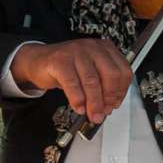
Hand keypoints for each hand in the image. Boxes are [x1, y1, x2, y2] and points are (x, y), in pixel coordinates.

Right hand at [10, 39, 131, 122]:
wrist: (38, 61)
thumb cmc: (67, 68)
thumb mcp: (90, 75)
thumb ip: (102, 88)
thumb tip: (109, 107)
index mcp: (105, 50)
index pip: (123, 71)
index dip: (121, 92)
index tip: (115, 104)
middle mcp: (93, 48)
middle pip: (111, 75)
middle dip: (109, 98)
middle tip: (104, 112)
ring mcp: (76, 51)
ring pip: (92, 81)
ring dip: (94, 103)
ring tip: (93, 115)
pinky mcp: (60, 60)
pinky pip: (73, 83)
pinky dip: (77, 99)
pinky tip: (79, 107)